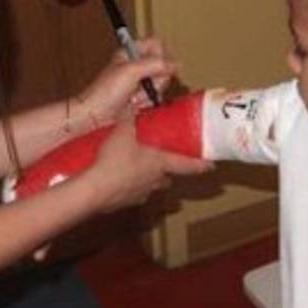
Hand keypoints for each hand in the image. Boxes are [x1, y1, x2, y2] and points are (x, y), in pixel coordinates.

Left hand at [71, 37, 177, 130]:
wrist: (95, 116)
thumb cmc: (104, 92)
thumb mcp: (131, 71)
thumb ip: (155, 64)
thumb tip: (176, 64)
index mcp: (131, 53)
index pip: (156, 44)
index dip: (161, 54)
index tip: (159, 65)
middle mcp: (136, 65)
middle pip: (163, 65)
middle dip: (155, 79)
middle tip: (141, 84)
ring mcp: (139, 82)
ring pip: (161, 83)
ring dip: (149, 93)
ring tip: (134, 97)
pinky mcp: (141, 97)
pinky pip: (156, 97)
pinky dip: (148, 102)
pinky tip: (136, 104)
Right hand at [87, 118, 212, 212]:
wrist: (94, 189)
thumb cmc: (114, 158)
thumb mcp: (123, 130)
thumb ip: (132, 117)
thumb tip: (136, 105)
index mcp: (161, 162)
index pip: (190, 165)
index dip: (203, 164)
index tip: (213, 164)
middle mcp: (157, 180)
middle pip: (169, 176)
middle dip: (168, 168)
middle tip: (162, 159)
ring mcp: (142, 194)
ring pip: (152, 186)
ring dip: (149, 178)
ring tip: (136, 168)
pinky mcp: (127, 203)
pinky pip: (134, 194)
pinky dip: (130, 187)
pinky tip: (119, 180)